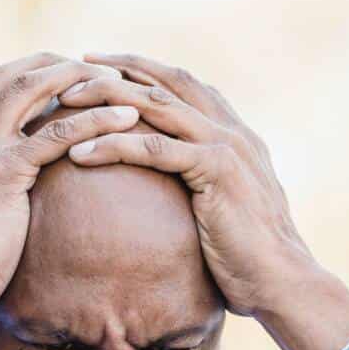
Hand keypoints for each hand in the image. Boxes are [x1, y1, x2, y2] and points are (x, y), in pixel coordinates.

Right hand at [0, 52, 138, 349]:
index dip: (22, 79)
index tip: (56, 80)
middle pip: (7, 75)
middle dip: (51, 63)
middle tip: (91, 66)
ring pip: (31, 89)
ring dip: (77, 77)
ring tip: (115, 81)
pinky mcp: (2, 173)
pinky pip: (55, 134)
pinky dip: (94, 120)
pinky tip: (126, 119)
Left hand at [61, 53, 348, 349]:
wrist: (282, 282)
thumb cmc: (248, 258)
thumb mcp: (224, 210)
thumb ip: (204, 186)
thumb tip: (173, 191)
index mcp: (233, 133)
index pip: (182, 84)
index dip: (140, 70)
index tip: (99, 67)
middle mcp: (231, 130)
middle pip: (165, 82)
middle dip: (116, 71)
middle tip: (71, 72)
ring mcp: (226, 146)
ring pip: (156, 106)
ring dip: (106, 100)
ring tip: (66, 104)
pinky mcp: (217, 170)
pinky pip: (156, 149)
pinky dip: (115, 145)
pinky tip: (80, 153)